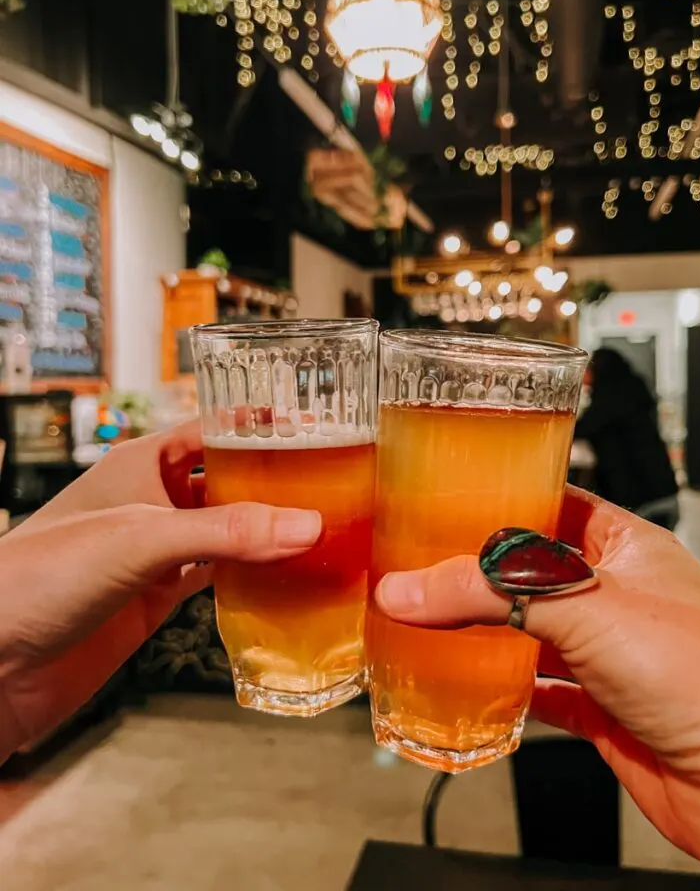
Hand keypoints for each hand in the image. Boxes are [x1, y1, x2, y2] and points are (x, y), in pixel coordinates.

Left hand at [0, 424, 320, 762]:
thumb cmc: (40, 575)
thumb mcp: (141, 539)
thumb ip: (226, 531)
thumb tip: (305, 525)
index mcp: (140, 464)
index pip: (211, 431)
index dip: (258, 428)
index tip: (313, 428)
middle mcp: (151, 503)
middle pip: (226, 481)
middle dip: (274, 483)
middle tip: (333, 485)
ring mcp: (155, 553)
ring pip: (226, 531)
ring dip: (267, 532)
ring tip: (323, 530)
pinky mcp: (156, 598)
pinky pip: (215, 578)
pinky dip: (249, 577)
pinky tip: (283, 579)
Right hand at [376, 487, 699, 888]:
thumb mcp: (582, 606)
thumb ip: (487, 593)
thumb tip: (410, 588)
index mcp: (628, 546)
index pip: (554, 504)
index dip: (503, 499)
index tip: (446, 497)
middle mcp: (620, 597)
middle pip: (534, 574)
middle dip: (480, 573)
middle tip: (422, 565)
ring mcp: (614, 656)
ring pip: (533, 633)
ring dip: (486, 633)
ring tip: (430, 621)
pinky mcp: (607, 712)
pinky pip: (543, 694)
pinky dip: (507, 692)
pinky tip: (474, 689)